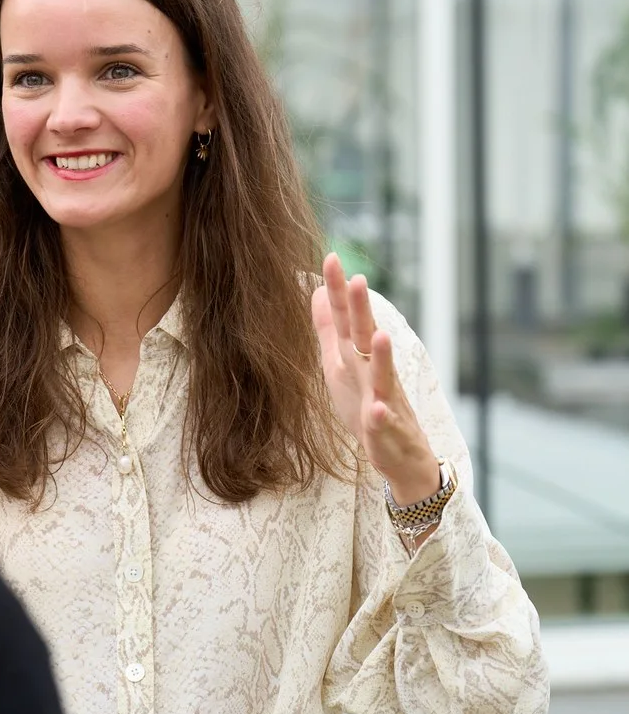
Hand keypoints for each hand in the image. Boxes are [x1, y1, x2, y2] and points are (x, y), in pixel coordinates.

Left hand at [311, 253, 440, 505]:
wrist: (398, 456)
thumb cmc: (366, 404)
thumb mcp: (339, 363)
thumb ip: (328, 329)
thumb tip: (314, 291)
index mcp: (356, 356)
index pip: (346, 318)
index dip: (337, 291)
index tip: (331, 257)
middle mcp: (372, 372)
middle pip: (366, 337)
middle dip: (362, 311)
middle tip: (357, 279)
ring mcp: (384, 400)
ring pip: (383, 376)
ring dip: (382, 357)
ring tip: (381, 335)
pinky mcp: (386, 431)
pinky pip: (384, 424)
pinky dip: (380, 417)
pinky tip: (376, 411)